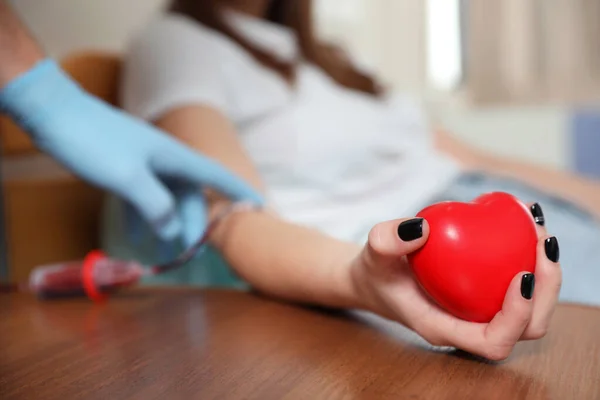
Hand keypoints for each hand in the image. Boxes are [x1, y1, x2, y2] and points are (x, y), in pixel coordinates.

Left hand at [0, 59, 262, 244]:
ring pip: (168, 199)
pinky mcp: (128, 168)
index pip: (217, 177)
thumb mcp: (128, 178)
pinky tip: (137, 236)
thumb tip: (173, 232)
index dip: (239, 192)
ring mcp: (147, 164)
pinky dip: (144, 217)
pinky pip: (145, 197)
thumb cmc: (94, 142)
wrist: (54, 113)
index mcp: (176, 158)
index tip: (259, 207)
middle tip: (188, 256)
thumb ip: (156, 206)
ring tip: (165, 254)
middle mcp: (167, 161)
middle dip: (193, 225)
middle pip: (191, 197)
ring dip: (168, 225)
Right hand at [351, 210, 560, 360]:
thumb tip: (422, 228)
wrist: (376, 279)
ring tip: (539, 231)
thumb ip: (387, 240)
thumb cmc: (375, 271)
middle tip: (541, 242)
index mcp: (444, 328)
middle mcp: (468, 328)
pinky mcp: (484, 299)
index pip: (492, 342)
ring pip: (531, 311)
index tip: (521, 275)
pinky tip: (526, 226)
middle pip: (526, 328)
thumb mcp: (373, 252)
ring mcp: (479, 315)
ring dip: (547, 275)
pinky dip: (532, 262)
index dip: (517, 316)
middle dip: (546, 290)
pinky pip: (519, 289)